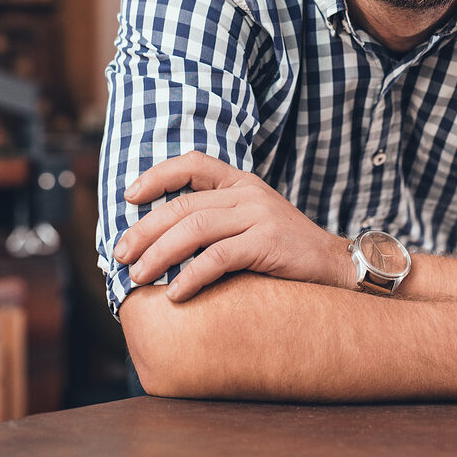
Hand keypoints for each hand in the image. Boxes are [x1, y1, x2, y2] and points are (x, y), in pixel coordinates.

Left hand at [114, 151, 349, 301]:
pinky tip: (175, 293)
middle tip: (121, 254)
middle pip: (184, 204)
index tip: (128, 196)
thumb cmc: (286, 253)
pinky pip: (218, 256)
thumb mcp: (252, 223)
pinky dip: (191, 275)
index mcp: (242, 182)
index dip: (158, 175)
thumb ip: (217, 221)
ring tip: (138, 275)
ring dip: (160, 253)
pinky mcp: (268, 242)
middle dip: (146, 229)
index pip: (194, 163)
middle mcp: (248, 193)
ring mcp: (259, 215)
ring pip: (195, 228)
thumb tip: (163, 239)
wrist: (335, 267)